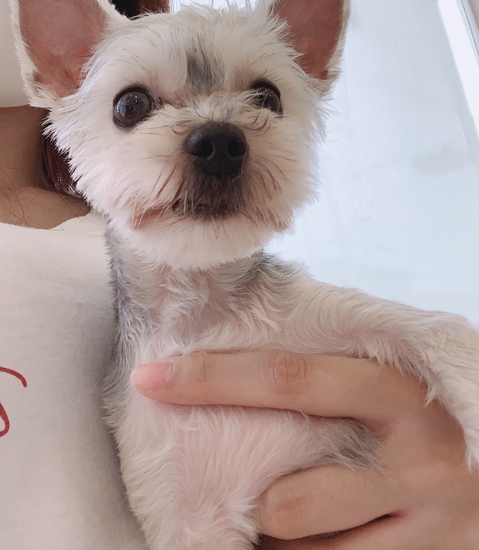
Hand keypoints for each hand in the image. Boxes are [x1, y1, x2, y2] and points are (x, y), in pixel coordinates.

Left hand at [131, 350, 478, 548]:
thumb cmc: (426, 421)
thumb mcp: (389, 386)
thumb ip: (332, 375)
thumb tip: (236, 361)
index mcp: (398, 392)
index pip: (287, 379)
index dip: (212, 378)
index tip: (152, 378)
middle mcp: (418, 460)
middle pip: (287, 502)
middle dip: (256, 505)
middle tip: (254, 488)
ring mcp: (428, 525)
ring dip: (285, 540)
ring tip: (302, 513)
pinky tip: (327, 537)